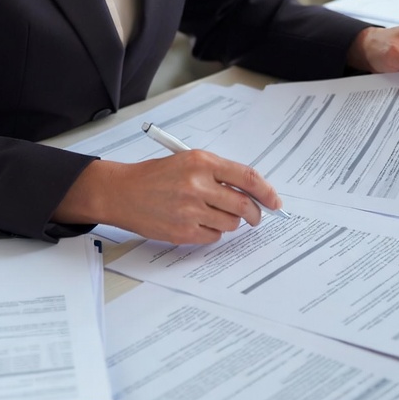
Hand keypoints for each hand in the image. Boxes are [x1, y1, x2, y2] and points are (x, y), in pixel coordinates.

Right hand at [52, 152, 282, 244]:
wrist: (123, 192)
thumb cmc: (156, 175)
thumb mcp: (188, 162)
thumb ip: (218, 174)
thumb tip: (252, 193)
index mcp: (201, 162)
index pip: (247, 177)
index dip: (267, 192)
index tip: (275, 202)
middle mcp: (197, 184)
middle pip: (244, 205)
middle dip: (255, 213)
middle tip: (255, 216)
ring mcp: (190, 210)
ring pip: (230, 223)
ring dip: (229, 222)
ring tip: (211, 213)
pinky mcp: (183, 231)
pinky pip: (213, 237)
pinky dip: (212, 232)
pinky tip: (196, 222)